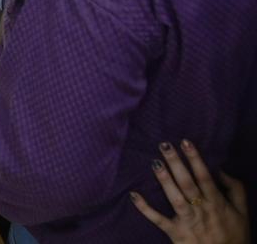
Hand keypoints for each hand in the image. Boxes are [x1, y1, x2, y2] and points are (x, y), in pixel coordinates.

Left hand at [132, 140, 249, 243]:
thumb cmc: (235, 235)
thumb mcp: (243, 213)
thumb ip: (236, 190)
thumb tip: (221, 169)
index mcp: (217, 203)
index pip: (204, 177)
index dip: (195, 159)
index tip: (185, 142)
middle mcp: (202, 211)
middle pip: (187, 183)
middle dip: (176, 163)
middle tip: (164, 145)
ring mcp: (188, 222)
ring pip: (175, 199)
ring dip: (164, 181)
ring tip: (154, 162)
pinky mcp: (176, 234)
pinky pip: (158, 220)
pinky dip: (145, 209)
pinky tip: (133, 195)